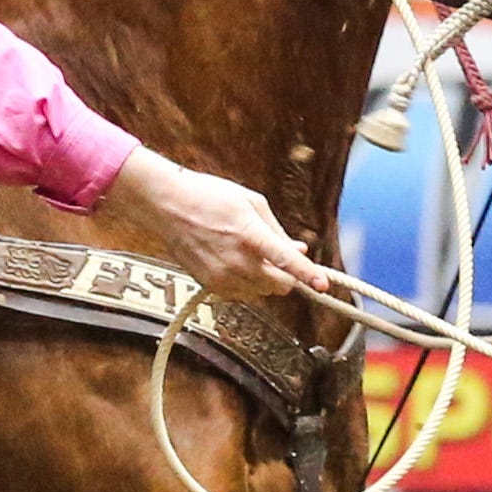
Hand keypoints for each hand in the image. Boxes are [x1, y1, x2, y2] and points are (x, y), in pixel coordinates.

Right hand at [110, 147, 329, 300]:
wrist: (167, 206)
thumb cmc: (210, 197)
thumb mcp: (252, 203)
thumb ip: (278, 230)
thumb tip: (299, 249)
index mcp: (250, 235)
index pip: (286, 261)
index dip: (308, 274)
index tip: (323, 286)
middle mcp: (237, 260)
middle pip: (279, 285)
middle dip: (287, 276)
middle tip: (281, 260)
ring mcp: (222, 276)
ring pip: (262, 292)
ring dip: (266, 279)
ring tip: (250, 254)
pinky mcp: (210, 285)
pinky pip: (242, 294)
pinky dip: (247, 283)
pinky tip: (235, 263)